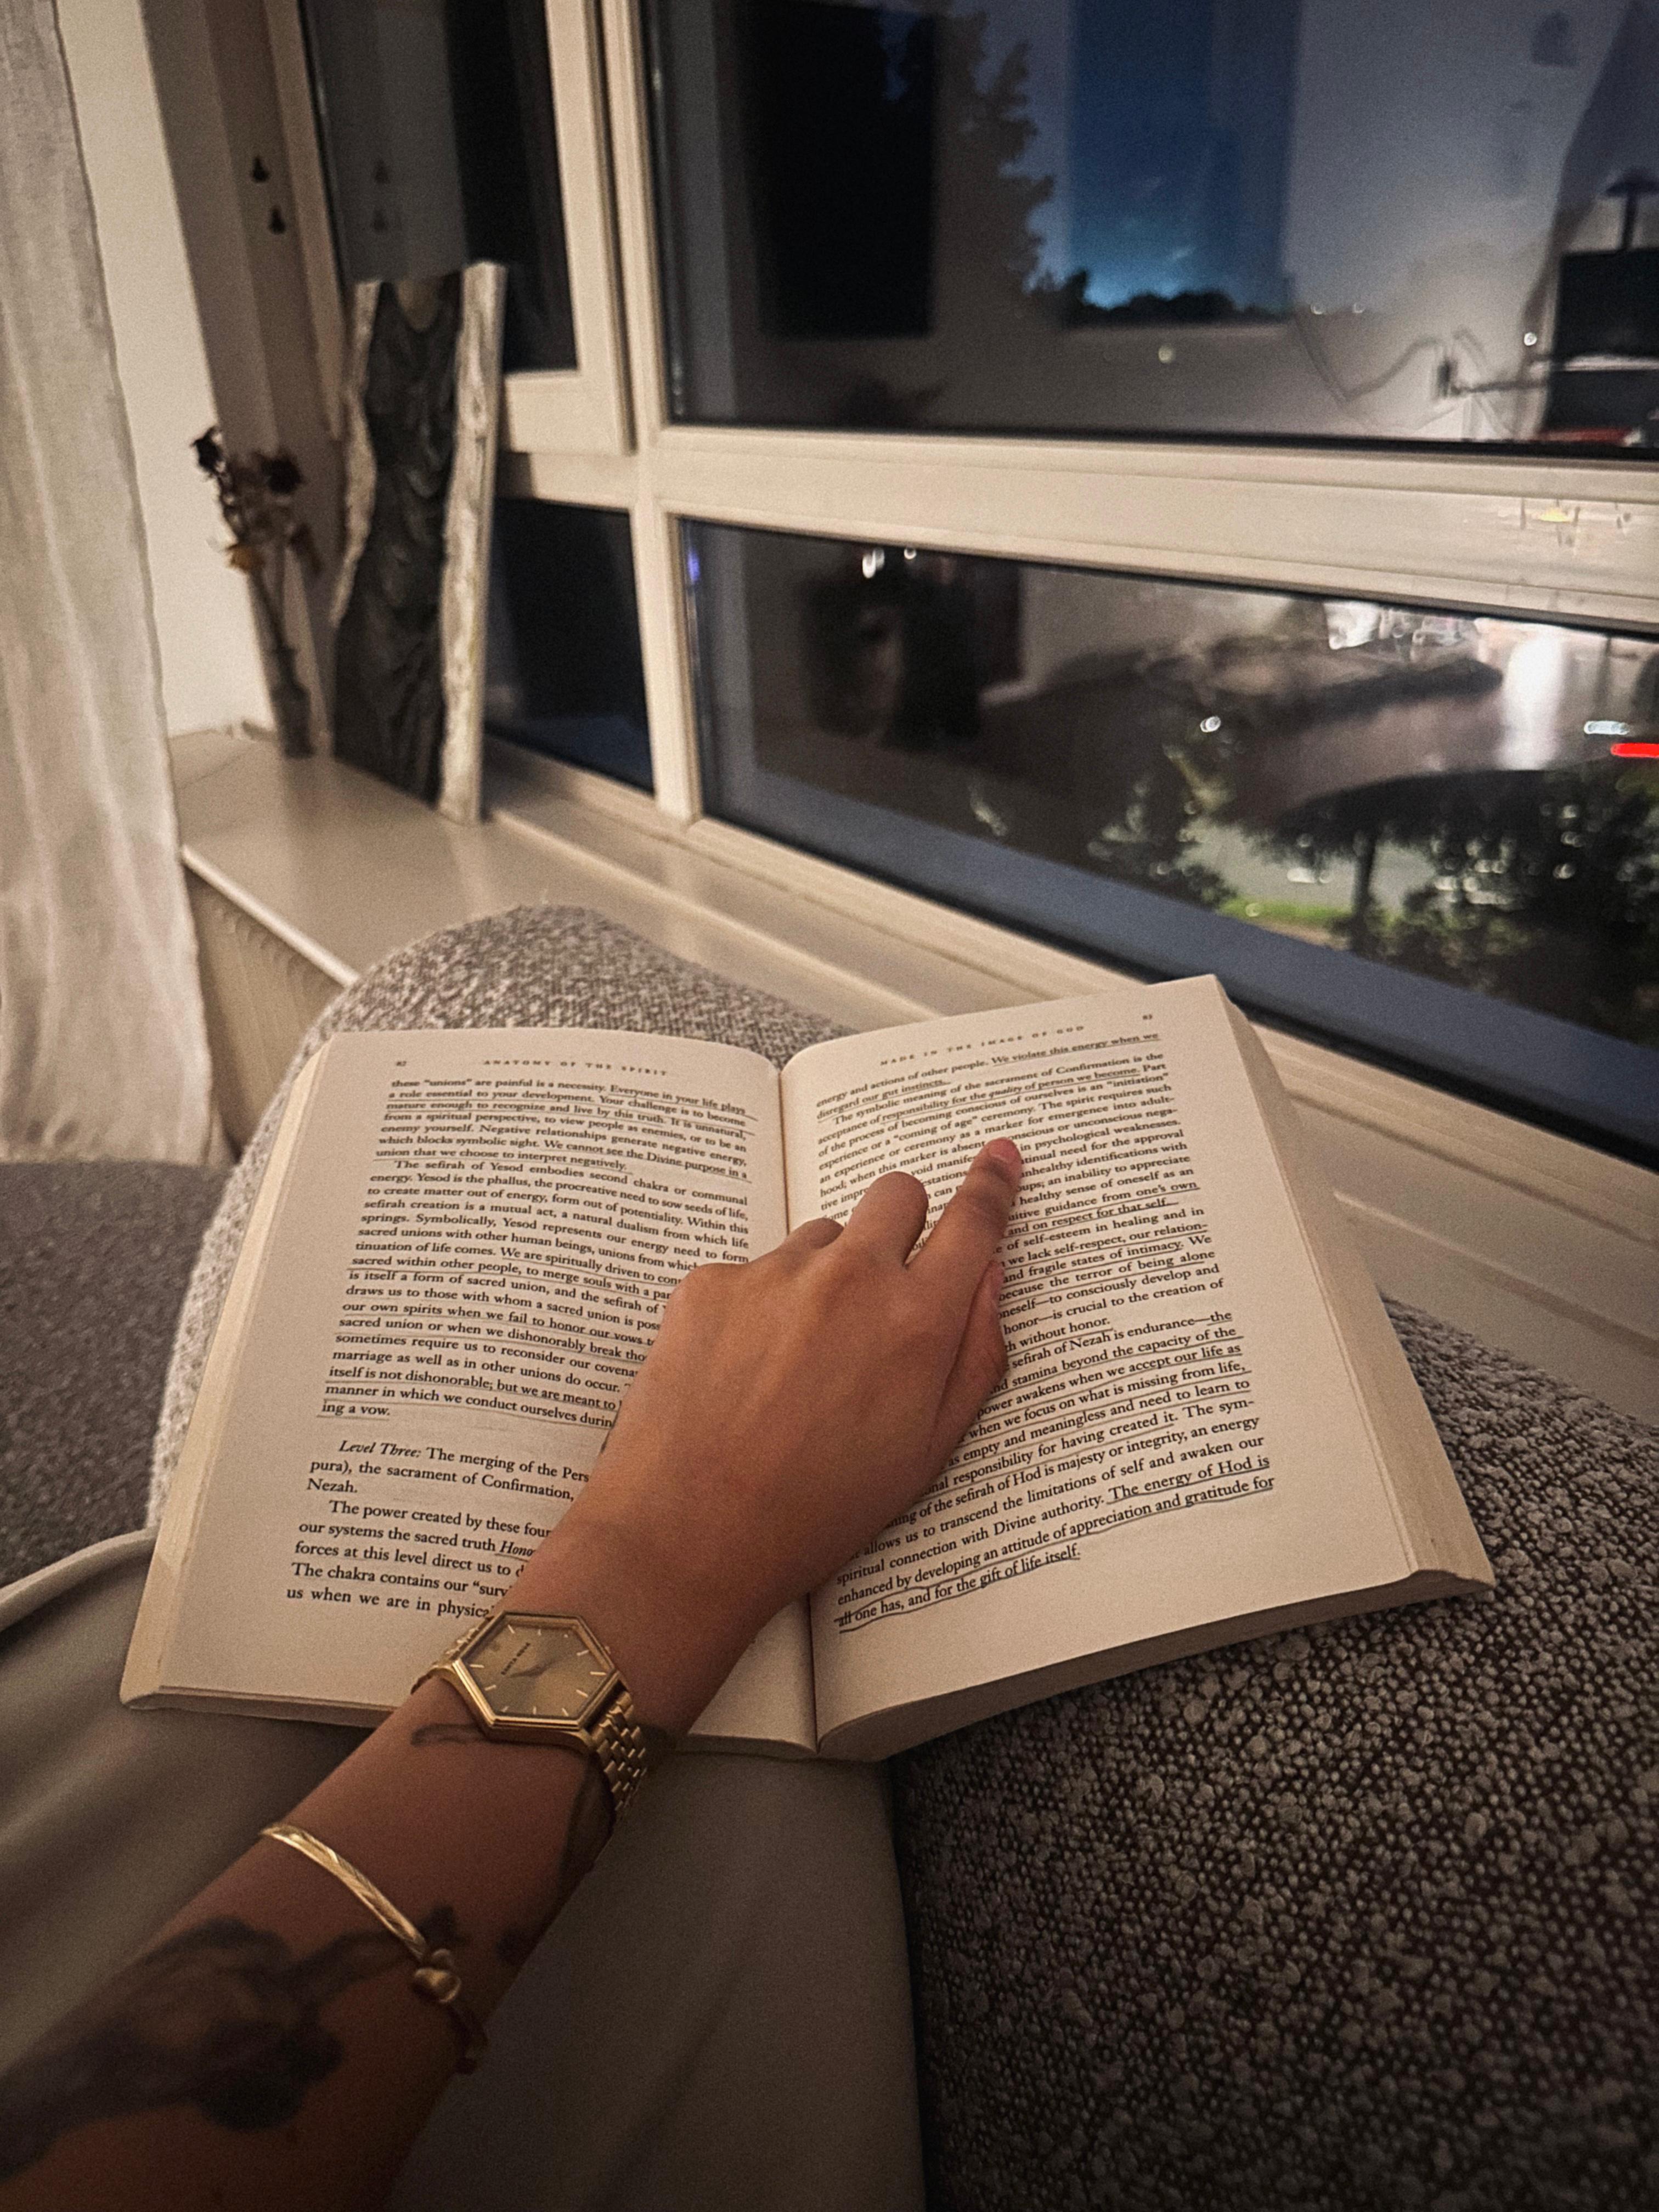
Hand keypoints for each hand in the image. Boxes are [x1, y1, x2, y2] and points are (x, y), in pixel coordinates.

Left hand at [514, 1140, 1021, 1728]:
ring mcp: (774, 1274)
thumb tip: (987, 1280)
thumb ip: (973, 1357)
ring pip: (821, 1237)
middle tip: (885, 1284)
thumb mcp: (926, 1453)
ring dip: (825, 1275)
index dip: (992, 1186)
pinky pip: (753, 1270)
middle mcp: (850, 1280)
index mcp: (916, 1324)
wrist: (687, 1535)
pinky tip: (741, 1372)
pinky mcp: (709, 1282)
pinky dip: (758, 1307)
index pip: (972, 1225)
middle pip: (895, 1194)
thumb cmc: (816, 1511)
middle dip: (901, 1223)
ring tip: (797, 1362)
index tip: (999, 1156)